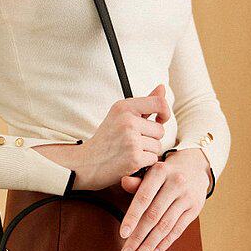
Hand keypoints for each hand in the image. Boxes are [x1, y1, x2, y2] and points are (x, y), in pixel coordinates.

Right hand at [36, 85, 171, 190]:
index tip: (159, 120)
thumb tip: (162, 87)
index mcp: (124, 107)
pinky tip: (130, 161)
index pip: (159, 102)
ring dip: (148, 152)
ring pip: (157, 146)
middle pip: (160, 130)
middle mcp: (128, 121)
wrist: (86, 162)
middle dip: (151, 138)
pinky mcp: (134, 158)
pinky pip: (153, 159)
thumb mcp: (121, 115)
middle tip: (133, 142)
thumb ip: (145, 102)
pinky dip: (144, 163)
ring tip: (129, 151)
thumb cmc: (106, 138)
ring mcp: (131, 140)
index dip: (165, 113)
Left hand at [116, 148, 211, 250]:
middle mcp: (175, 183)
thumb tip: (124, 183)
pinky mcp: (194, 209)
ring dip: (150, 245)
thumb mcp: (151, 170)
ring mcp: (186, 197)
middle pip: (153, 216)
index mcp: (160, 172)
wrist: (195, 165)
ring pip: (165, 226)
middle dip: (138, 238)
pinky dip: (165, 243)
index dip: (132, 217)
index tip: (122, 235)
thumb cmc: (165, 172)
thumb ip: (137, 181)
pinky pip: (178, 229)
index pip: (143, 198)